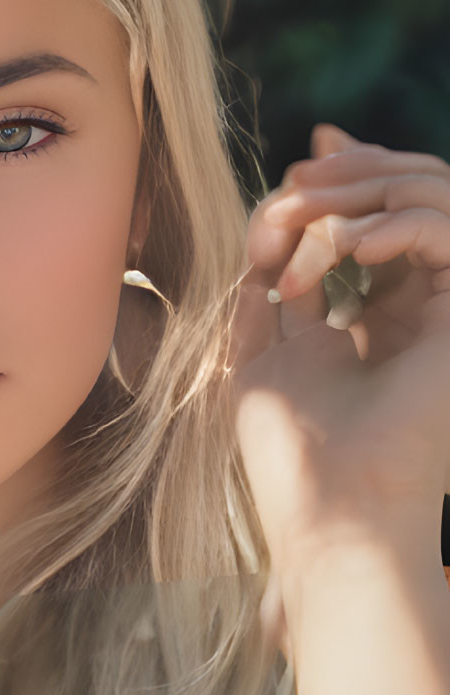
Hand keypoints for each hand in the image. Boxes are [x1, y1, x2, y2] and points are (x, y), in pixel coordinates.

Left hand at [228, 121, 449, 578]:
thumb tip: (268, 219)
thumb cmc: (295, 456)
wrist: (334, 517)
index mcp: (383, 316)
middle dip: (342, 177)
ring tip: (301, 222)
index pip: (376, 217)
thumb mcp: (263, 355)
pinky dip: (392, 221)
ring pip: (431, 195)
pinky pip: (445, 229)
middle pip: (407, 193)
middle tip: (286, 194)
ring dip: (357, 193)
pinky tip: (346, 250)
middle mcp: (424, 306)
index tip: (285, 184)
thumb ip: (269, 289)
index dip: (339, 183)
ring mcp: (447, 310)